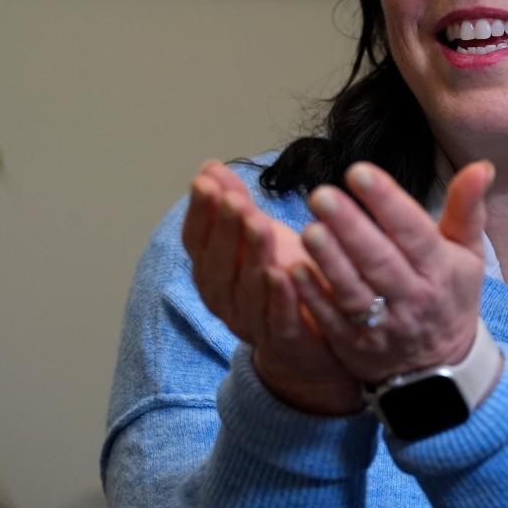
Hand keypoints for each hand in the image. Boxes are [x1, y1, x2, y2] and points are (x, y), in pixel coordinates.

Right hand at [181, 160, 361, 413]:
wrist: (311, 340)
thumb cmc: (281, 277)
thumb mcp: (259, 235)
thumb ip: (235, 204)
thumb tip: (209, 166)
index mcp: (212, 271)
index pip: (196, 240)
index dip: (199, 212)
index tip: (206, 181)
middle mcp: (224, 298)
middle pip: (218, 264)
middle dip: (225, 229)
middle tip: (233, 199)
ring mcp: (252, 322)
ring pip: (246, 290)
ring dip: (251, 255)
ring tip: (258, 224)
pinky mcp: (285, 341)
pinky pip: (278, 320)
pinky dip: (279, 297)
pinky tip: (283, 272)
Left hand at [290, 160, 494, 383]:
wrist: (441, 367)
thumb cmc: (449, 294)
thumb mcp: (467, 252)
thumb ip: (466, 208)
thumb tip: (481, 166)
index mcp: (440, 269)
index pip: (414, 232)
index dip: (388, 203)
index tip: (359, 172)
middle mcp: (413, 297)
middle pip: (380, 261)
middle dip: (351, 228)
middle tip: (322, 195)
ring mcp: (383, 324)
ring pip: (355, 291)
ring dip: (330, 261)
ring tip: (310, 229)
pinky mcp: (355, 344)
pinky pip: (332, 321)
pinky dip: (314, 297)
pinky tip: (294, 270)